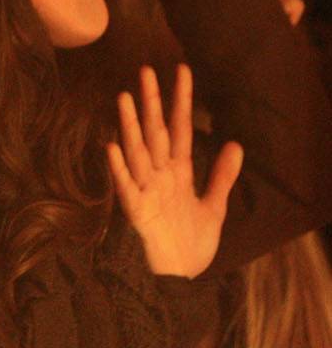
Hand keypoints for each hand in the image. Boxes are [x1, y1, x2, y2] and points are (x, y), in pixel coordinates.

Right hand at [107, 65, 242, 277]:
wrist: (178, 277)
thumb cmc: (191, 242)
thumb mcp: (214, 207)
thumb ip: (221, 176)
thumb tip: (234, 143)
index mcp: (179, 171)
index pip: (182, 128)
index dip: (182, 100)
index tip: (181, 71)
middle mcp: (160, 174)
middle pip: (156, 131)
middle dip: (152, 102)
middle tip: (145, 70)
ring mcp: (145, 189)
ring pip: (137, 151)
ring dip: (130, 126)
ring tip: (124, 99)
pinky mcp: (135, 210)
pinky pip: (125, 185)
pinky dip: (119, 167)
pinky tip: (112, 148)